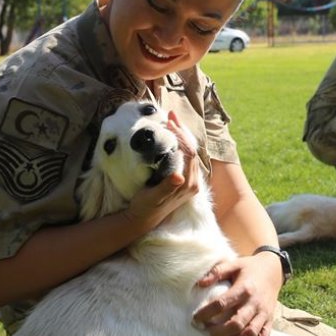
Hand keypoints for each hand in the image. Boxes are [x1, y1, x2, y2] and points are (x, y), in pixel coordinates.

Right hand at [125, 112, 198, 230]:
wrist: (143, 219)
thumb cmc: (146, 207)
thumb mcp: (154, 197)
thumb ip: (167, 188)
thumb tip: (179, 177)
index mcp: (188, 184)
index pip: (189, 152)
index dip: (181, 135)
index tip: (169, 121)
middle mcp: (193, 182)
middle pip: (192, 150)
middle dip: (182, 131)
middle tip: (170, 115)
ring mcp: (189, 181)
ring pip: (189, 152)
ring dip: (181, 136)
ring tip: (171, 121)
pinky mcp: (183, 180)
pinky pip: (185, 157)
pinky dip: (179, 144)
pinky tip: (171, 136)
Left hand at [193, 253, 281, 335]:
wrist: (273, 270)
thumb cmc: (249, 268)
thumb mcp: (234, 263)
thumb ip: (217, 272)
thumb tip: (200, 283)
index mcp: (244, 288)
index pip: (222, 304)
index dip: (206, 313)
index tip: (195, 318)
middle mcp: (255, 303)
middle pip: (236, 324)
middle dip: (219, 332)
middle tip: (207, 333)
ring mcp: (263, 313)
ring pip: (249, 334)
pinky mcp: (269, 320)